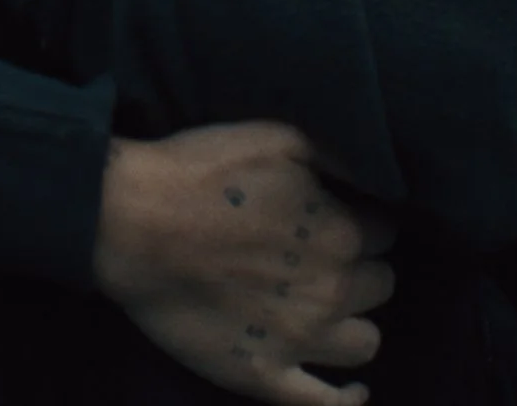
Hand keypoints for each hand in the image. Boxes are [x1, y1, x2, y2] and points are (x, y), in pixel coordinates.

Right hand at [95, 122, 397, 405]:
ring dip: (352, 320)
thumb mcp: (280, 137)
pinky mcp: (263, 375)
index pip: (384, 231)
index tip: (331, 213)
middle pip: (379, 284)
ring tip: (322, 305)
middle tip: (318, 254)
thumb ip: (338, 157)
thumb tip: (376, 176)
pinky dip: (347, 400)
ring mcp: (300, 340)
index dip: (360, 219)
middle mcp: (333, 291)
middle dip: (358, 266)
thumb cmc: (202, 173)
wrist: (132, 224)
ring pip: (365, 342)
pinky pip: (326, 404)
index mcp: (342, 232)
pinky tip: (354, 391)